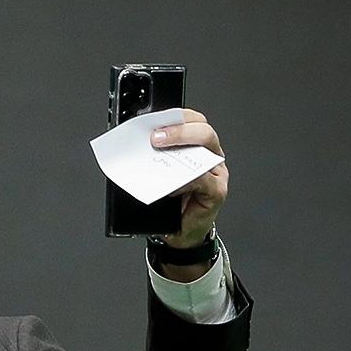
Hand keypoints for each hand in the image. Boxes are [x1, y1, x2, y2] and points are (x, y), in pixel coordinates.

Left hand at [150, 108, 229, 249]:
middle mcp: (209, 155)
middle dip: (178, 130)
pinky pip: (203, 180)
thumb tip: (134, 147)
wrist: (180, 233)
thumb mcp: (159, 175)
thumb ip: (154, 159)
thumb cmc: (170, 203)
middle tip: (155, 138)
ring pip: (206, 150)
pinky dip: (186, 180)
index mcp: (196, 146)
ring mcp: (215, 173)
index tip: (152, 123)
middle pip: (203, 131)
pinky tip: (170, 184)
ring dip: (182, 148)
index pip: (192, 121)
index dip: (175, 117)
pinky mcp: (216, 192)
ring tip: (159, 151)